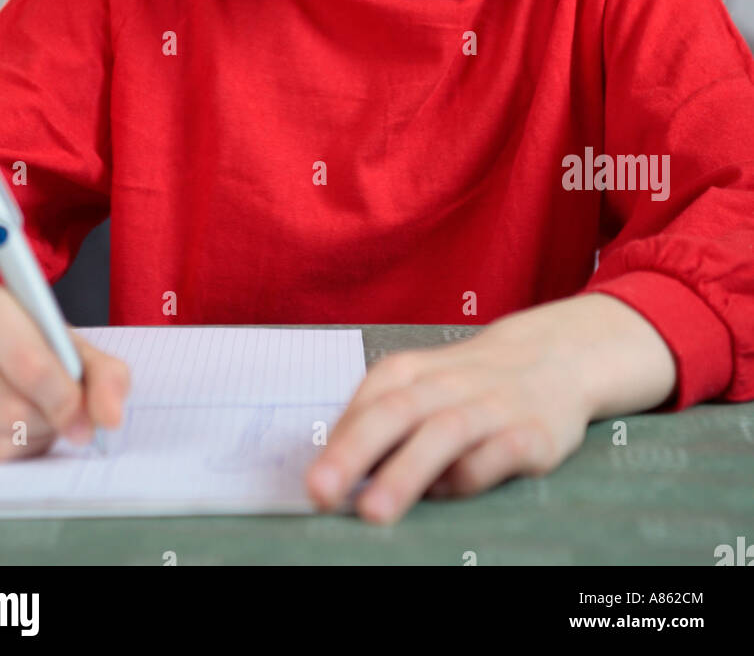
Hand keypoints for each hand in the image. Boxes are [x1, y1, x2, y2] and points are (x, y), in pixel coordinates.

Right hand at [0, 272, 130, 459]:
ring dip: (29, 440)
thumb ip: (100, 371)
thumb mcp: (58, 333)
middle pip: (11, 410)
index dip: (64, 396)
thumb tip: (110, 418)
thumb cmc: (11, 329)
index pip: (28, 363)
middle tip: (58, 411)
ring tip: (34, 415)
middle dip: (48, 420)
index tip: (82, 413)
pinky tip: (2, 423)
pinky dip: (2, 449)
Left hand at [304, 314, 590, 523]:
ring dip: (406, 471)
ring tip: (373, 511)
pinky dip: (472, 475)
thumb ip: (377, 420)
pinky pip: (499, 454)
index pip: (367, 403)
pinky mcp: (532, 432)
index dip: (337, 441)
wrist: (555, 355)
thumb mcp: (418, 386)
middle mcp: (447, 385)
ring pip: (444, 433)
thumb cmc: (467, 381)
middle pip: (395, 412)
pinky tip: (449, 494)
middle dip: (354, 452)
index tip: (310, 481)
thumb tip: (333, 471)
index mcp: (411, 372)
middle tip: (320, 491)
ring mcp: (491, 407)